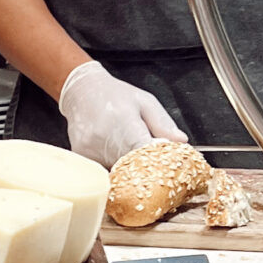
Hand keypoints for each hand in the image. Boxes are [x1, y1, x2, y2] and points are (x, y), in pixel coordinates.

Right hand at [57, 60, 188, 166]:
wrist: (81, 90)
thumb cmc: (115, 95)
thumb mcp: (145, 102)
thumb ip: (163, 123)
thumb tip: (181, 142)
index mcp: (124, 121)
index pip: (143, 152)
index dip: (155, 163)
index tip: (163, 166)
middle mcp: (104, 137)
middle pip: (130, 167)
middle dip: (143, 167)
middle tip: (150, 162)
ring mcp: (89, 149)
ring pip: (115, 171)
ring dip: (126, 168)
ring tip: (129, 152)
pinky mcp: (81, 156)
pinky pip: (101, 170)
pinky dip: (111, 167)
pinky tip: (114, 154)